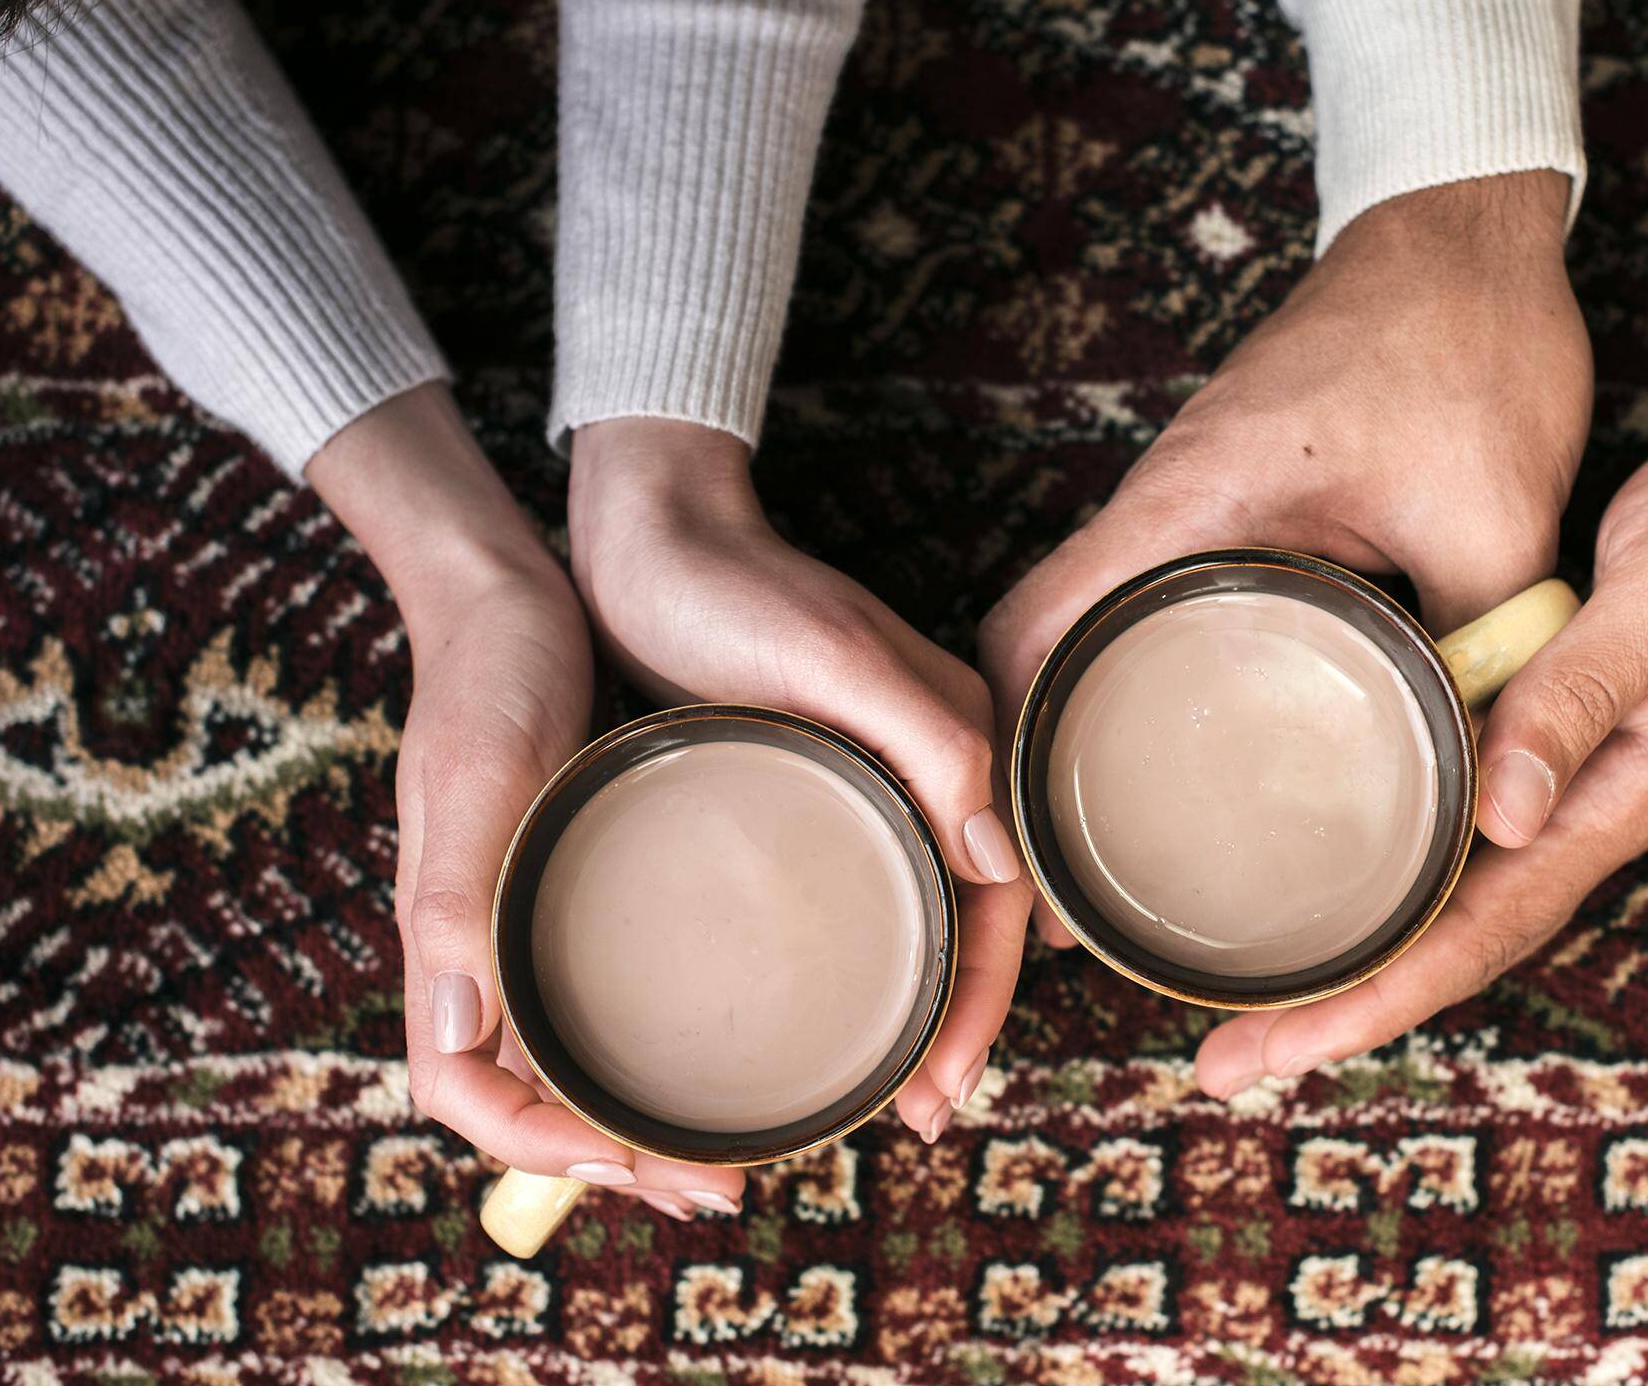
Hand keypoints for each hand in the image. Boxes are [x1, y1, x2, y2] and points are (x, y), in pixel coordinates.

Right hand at [309, 385, 744, 1218]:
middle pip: (528, 1099)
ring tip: (730, 1150)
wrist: (508, 599)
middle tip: (722, 1185)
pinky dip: (649, 1047)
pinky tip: (725, 1044)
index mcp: (444, 938)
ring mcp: (521, 922)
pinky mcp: (570, 888)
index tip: (636, 1163)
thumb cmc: (489, 678)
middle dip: (615, 1160)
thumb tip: (454, 1032)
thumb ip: (454, 898)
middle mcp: (479, 947)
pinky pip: (598, 998)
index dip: (542, 1150)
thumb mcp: (479, 778)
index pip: (465, 1091)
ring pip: (568, 1059)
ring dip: (640, 1119)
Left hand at [568, 417, 1029, 1141]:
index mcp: (960, 734)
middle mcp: (931, 762)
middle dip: (956, 1022)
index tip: (942, 1086)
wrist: (645, 532)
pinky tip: (830, 1007)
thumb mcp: (834, 657)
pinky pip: (864, 886)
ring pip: (919, 910)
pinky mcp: (814, 779)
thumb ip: (932, 742)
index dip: (984, 998)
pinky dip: (865, 959)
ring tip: (883, 1089)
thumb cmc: (732, 587)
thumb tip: (1001, 863)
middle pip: (969, 915)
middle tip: (916, 1114)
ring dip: (915, 1004)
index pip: (1002, 892)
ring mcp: (874, 773)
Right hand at [981, 171, 1591, 945]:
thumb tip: (1487, 777)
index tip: (1020, 851)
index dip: (1003, 746)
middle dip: (1036, 764)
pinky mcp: (1228, 497)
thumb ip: (1482, 651)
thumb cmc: (1465, 342)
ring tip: (1118, 844)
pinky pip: (1156, 600)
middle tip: (1066, 888)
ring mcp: (1189, 500)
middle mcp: (1163, 505)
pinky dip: (1147, 674)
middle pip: (1039, 645)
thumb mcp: (1492, 516)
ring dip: (1086, 721)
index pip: (1032, 632)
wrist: (1465, 228)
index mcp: (1189, 506)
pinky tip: (1199, 746)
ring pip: (1094, 625)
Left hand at [1194, 295, 1647, 1094]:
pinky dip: (1405, 874)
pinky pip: (1478, 831)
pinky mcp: (1575, 732)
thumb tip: (1500, 817)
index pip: (1486, 927)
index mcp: (1629, 788)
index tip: (1279, 1049)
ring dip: (1365, 953)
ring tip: (1257, 999)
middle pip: (1460, 938)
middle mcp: (1603, 803)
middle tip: (1223, 1060)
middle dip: (1344, 1006)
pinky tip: (1345, 877)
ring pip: (1464, 895)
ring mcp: (1590, 775)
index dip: (1378, 995)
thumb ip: (1585, 693)